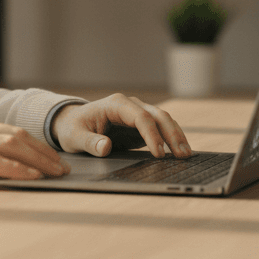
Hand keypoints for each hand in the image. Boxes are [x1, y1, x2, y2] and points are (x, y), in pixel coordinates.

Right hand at [0, 114, 70, 186]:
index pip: (11, 130)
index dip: (36, 144)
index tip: (53, 158)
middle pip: (17, 135)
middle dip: (44, 152)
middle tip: (63, 167)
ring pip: (11, 145)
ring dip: (38, 160)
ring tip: (55, 173)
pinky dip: (16, 168)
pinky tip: (31, 176)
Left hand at [51, 94, 191, 158]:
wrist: (72, 123)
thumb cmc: (73, 128)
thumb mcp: (75, 138)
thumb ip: (89, 143)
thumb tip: (105, 147)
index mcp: (115, 104)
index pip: (140, 118)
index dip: (152, 135)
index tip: (159, 154)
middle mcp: (130, 105)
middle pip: (158, 116)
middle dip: (172, 134)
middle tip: (182, 154)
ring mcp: (137, 114)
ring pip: (163, 121)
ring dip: (176, 136)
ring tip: (186, 154)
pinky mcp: (141, 125)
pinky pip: (160, 130)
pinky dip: (171, 139)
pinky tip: (179, 152)